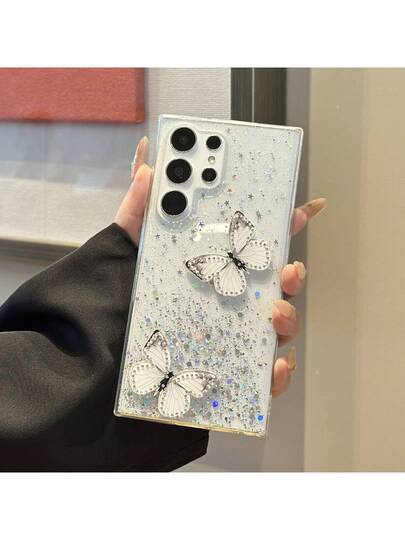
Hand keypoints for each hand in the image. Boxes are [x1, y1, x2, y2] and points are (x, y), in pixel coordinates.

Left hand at [115, 136, 326, 397]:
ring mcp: (234, 333)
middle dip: (292, 274)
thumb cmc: (122, 293)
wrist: (102, 347)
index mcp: (216, 267)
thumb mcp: (130, 246)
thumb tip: (147, 163)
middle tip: (287, 267)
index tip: (300, 210)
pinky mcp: (229, 369)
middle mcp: (231, 298)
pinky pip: (263, 376)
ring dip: (287, 317)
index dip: (282, 226)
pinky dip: (277, 373)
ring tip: (273, 312)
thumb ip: (139, 208)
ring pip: (278, 326)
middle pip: (276, 286)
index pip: (256, 246)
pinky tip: (273, 366)